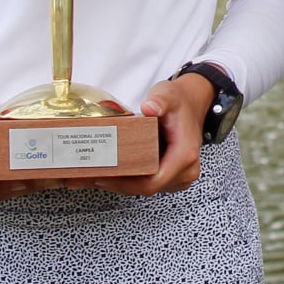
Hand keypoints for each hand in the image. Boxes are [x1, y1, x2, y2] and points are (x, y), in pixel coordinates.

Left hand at [84, 72, 209, 196]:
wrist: (192, 103)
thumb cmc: (180, 102)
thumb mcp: (169, 94)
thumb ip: (160, 100)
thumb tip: (150, 108)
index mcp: (184, 156)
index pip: (152, 182)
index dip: (126, 184)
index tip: (105, 177)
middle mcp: (184, 170)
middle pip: (146, 188)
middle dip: (118, 184)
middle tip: (91, 175)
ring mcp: (178, 175)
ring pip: (146, 187)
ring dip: (122, 183)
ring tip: (95, 174)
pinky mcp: (171, 174)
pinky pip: (149, 182)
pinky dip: (130, 179)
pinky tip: (112, 171)